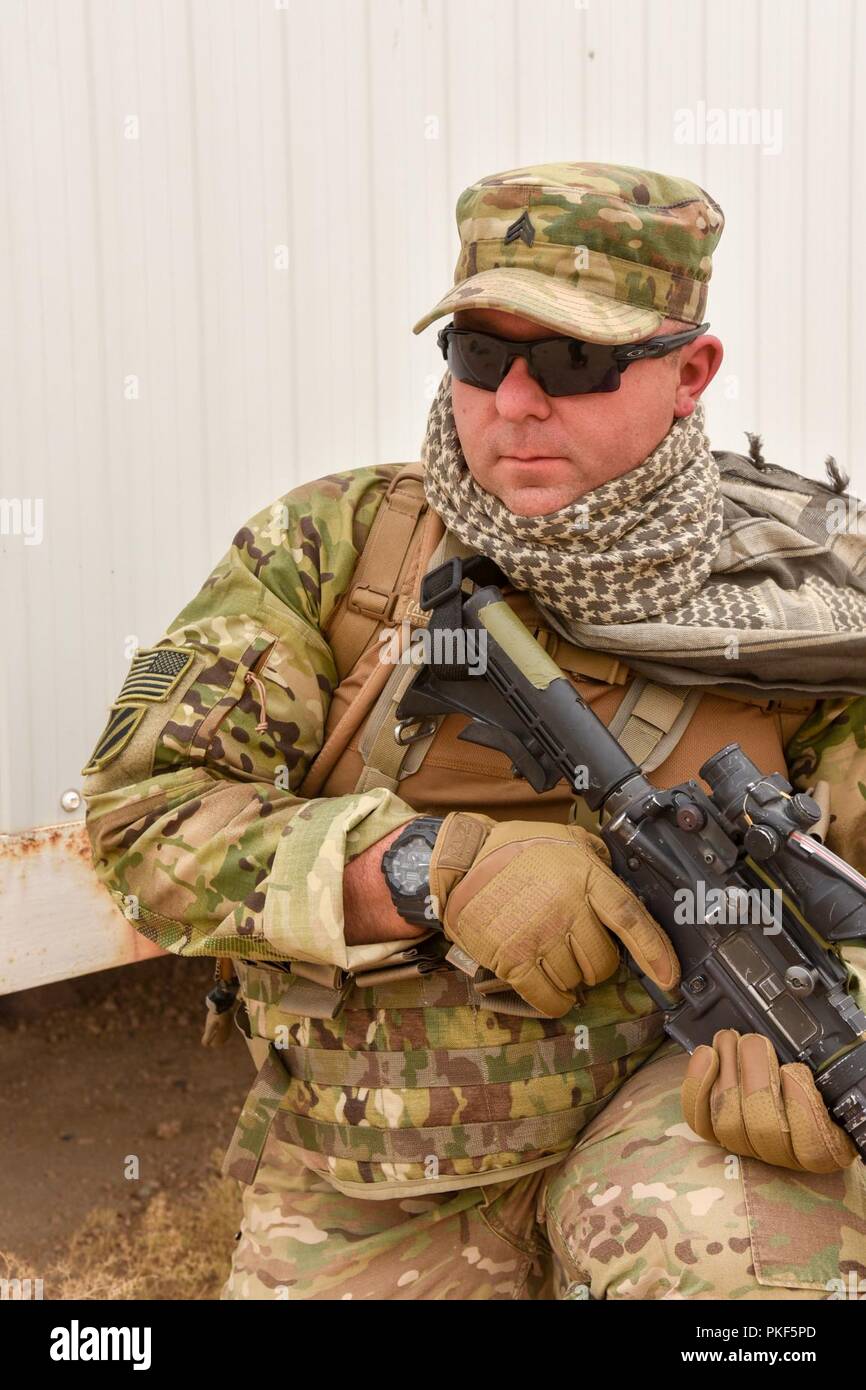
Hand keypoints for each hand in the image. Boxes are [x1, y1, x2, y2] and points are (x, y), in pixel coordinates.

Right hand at [427, 811, 679, 1015]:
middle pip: (603, 962)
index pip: (630, 918)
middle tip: (576, 947)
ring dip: (569, 976)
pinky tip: (549, 989)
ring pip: (576, 981)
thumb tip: (627, 878)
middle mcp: (566, 907)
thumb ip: (598, 861)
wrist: (462, 859)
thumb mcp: (567, 840)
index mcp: (585, 876)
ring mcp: (539, 935)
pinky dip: (553, 1001)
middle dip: (596, 962)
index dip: (655, 951)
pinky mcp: (512, 959)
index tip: (670, 977)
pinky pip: (547, 997)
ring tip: (551, 954)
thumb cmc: (517, 849)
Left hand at [681, 1028, 857, 1172]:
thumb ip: (823, 1077)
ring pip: (729, 1122)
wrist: (781, 1081)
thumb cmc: (813, 1081)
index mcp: (825, 1147)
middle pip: (764, 1127)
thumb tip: (806, 1064)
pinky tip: (706, 1054)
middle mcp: (784, 1155)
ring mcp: (747, 1145)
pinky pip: (700, 1120)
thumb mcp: (829, 1080)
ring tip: (729, 1037)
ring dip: (726, 1071)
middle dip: (754, 1075)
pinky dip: (698, 1085)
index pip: (814, 1146)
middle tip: (753, 1040)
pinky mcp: (716, 1132)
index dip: (800, 1106)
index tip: (794, 1070)